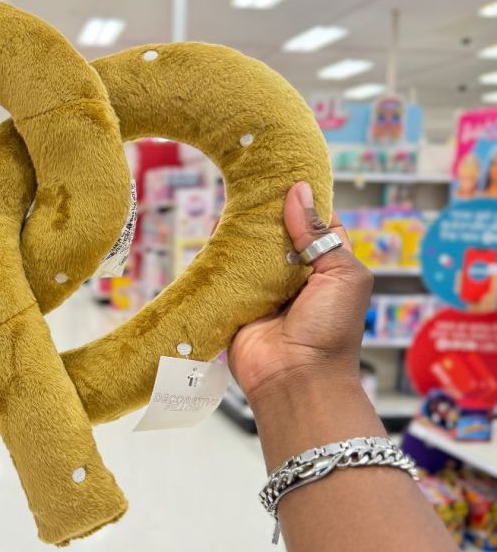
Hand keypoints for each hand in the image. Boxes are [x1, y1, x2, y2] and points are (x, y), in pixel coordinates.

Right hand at [228, 182, 373, 407]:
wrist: (296, 379)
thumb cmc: (331, 331)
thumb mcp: (341, 275)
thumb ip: (320, 235)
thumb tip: (299, 192)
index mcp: (326, 264)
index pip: (314, 222)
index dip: (301, 199)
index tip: (283, 172)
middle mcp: (294, 273)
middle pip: (276, 232)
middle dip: (263, 212)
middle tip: (248, 184)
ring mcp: (263, 287)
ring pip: (248, 250)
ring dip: (239, 231)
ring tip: (229, 203)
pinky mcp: (235, 301)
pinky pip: (223, 273)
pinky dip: (217, 256)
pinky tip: (211, 234)